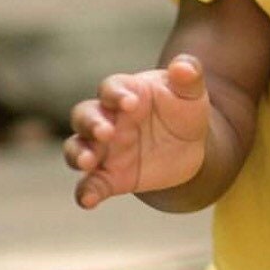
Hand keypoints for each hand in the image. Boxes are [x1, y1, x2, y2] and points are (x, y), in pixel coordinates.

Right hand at [64, 55, 210, 208]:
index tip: (131, 102)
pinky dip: (85, 192)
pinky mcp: (110, 176)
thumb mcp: (191, 93)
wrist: (190, 146)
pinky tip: (88, 201)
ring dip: (79, 154)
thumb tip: (184, 68)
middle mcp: (108, 119)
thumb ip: (189, 76)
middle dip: (91, 123)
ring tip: (87, 162)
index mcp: (126, 93)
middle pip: (85, 116)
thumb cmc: (184, 109)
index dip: (117, 94)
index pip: (111, 88)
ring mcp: (104, 149)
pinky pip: (90, 184)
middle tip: (106, 132)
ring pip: (77, 148)